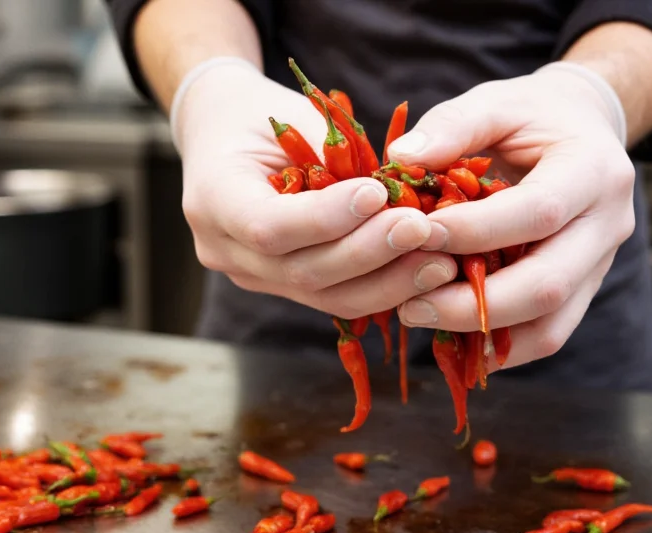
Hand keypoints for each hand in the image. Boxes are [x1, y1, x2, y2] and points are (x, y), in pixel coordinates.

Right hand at [175, 63, 456, 317]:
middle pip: (301, 272)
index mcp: (212, 200)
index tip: (379, 194)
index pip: (268, 227)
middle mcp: (224, 251)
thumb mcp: (292, 119)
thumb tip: (395, 194)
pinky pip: (336, 297)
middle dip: (369, 253)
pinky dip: (383, 287)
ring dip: (388, 282)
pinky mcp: (282, 287)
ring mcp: (253, 276)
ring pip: (325, 296)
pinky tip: (423, 272)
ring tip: (438, 261)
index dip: (326, 218)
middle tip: (422, 228)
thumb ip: (334, 159)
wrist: (226, 136)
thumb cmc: (261, 116)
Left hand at [388, 66, 635, 369]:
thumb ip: (452, 125)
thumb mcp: (496, 101)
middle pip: (549, 285)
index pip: (539, 213)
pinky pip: (546, 335)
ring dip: (482, 333)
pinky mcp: (582, 291)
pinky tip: (449, 335)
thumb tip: (402, 159)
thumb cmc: (533, 116)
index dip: (475, 231)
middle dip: (474, 303)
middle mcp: (608, 225)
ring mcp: (599, 265)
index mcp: (595, 170)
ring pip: (550, 324)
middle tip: (411, 304)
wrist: (583, 130)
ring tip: (422, 318)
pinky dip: (497, 346)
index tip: (418, 234)